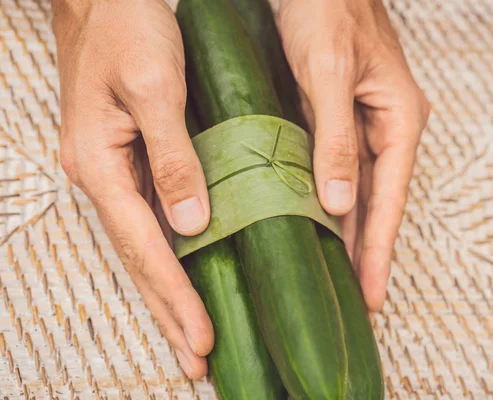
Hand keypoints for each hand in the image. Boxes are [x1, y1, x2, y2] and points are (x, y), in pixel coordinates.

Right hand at [52, 0, 211, 377]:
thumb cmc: (126, 29)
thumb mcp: (152, 87)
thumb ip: (173, 156)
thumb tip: (193, 223)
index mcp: (101, 164)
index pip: (144, 247)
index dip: (174, 296)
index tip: (201, 338)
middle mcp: (103, 176)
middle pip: (141, 258)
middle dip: (170, 310)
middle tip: (198, 358)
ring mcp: (116, 170)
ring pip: (147, 244)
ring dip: (171, 290)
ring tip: (193, 332)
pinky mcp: (132, 159)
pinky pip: (153, 218)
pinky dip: (173, 253)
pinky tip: (192, 272)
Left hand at [279, 0, 429, 310]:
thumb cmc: (327, 9)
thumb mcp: (330, 74)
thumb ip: (335, 138)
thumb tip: (341, 203)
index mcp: (400, 119)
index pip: (391, 199)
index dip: (379, 249)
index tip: (372, 293)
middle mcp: (386, 127)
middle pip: (378, 202)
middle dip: (367, 251)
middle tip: (357, 300)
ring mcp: (363, 125)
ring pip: (358, 191)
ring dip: (347, 232)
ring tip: (337, 277)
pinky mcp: (338, 119)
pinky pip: (336, 171)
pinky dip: (327, 202)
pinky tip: (315, 225)